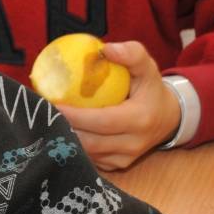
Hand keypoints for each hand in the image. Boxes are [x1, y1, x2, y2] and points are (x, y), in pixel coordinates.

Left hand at [56, 41, 180, 170]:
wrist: (170, 118)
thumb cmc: (151, 89)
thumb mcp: (147, 67)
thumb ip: (131, 54)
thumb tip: (106, 49)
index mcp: (140, 119)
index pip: (102, 121)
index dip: (76, 116)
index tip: (53, 104)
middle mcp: (133, 143)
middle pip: (91, 141)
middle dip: (64, 128)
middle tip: (43, 112)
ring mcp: (125, 158)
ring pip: (87, 153)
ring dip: (66, 138)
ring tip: (48, 121)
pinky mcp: (117, 165)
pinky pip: (90, 159)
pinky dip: (74, 146)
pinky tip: (61, 131)